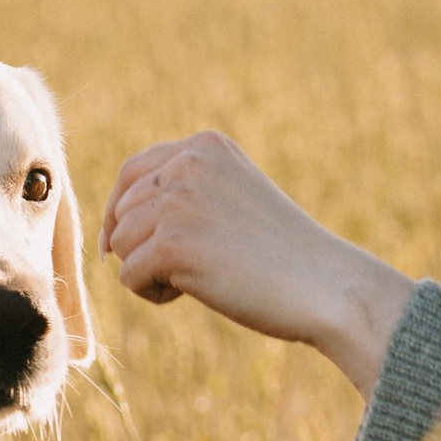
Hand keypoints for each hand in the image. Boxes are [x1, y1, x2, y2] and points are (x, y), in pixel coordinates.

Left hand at [101, 131, 411, 392]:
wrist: (326, 286)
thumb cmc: (285, 255)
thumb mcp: (235, 199)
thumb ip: (188, 193)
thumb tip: (115, 224)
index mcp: (206, 146)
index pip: (132, 172)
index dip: (117, 212)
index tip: (113, 246)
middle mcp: (188, 162)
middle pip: (122, 212)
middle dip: (139, 248)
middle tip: (189, 270)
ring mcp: (179, 200)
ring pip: (121, 245)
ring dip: (149, 273)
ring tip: (200, 280)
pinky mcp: (172, 242)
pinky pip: (129, 276)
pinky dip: (153, 294)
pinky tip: (194, 294)